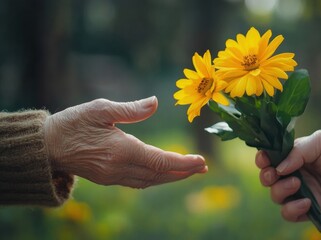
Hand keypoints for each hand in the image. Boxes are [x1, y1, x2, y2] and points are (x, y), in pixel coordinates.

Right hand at [43, 97, 206, 188]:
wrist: (46, 146)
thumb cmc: (72, 123)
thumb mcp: (100, 109)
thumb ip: (131, 109)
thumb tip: (155, 102)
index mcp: (121, 151)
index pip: (160, 161)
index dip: (183, 163)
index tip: (201, 161)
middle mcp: (119, 168)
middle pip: (160, 175)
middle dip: (183, 172)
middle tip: (203, 168)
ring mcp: (113, 177)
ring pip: (150, 181)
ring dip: (171, 177)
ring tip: (189, 171)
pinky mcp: (108, 179)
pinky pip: (139, 183)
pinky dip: (155, 178)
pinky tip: (163, 173)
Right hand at [255, 130, 320, 221]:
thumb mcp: (320, 141)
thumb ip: (298, 150)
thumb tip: (279, 167)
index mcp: (293, 157)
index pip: (270, 159)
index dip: (263, 159)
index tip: (264, 159)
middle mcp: (293, 174)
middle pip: (268, 179)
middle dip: (266, 177)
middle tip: (275, 174)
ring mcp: (300, 192)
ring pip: (277, 196)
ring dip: (281, 191)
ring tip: (297, 183)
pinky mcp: (310, 209)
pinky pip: (291, 214)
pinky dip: (293, 209)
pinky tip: (306, 201)